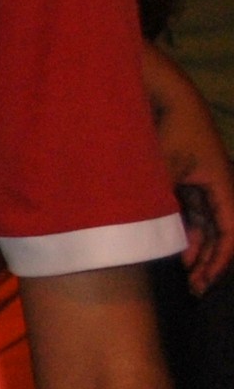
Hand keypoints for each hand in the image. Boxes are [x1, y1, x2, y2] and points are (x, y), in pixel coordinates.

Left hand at [139, 43, 232, 294]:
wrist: (162, 98)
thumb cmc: (165, 130)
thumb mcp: (160, 169)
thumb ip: (163, 203)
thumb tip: (161, 237)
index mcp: (222, 184)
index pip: (230, 232)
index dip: (219, 260)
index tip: (204, 281)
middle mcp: (219, 187)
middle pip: (222, 235)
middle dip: (211, 264)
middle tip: (195, 290)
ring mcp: (206, 185)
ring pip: (210, 228)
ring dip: (201, 252)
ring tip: (188, 279)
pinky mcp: (191, 181)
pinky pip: (197, 216)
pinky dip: (190, 236)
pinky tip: (179, 255)